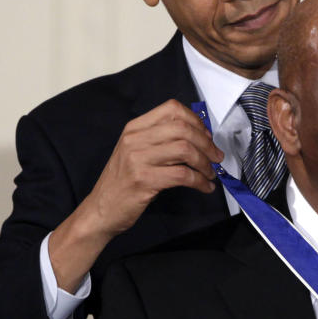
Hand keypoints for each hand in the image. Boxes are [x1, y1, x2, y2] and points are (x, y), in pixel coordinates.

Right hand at [50, 99, 224, 291]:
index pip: (172, 109)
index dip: (195, 121)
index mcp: (134, 128)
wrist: (101, 209)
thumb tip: (199, 136)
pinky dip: (200, 181)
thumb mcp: (137, 152)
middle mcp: (135, 139)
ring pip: (185, 150)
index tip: (206, 136)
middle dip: (206, 143)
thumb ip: (161, 139)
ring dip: (205, 163)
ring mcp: (138, 159)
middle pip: (183, 129)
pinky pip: (183, 175)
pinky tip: (204, 187)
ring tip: (210, 173)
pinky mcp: (144, 180)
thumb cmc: (124, 181)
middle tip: (216, 157)